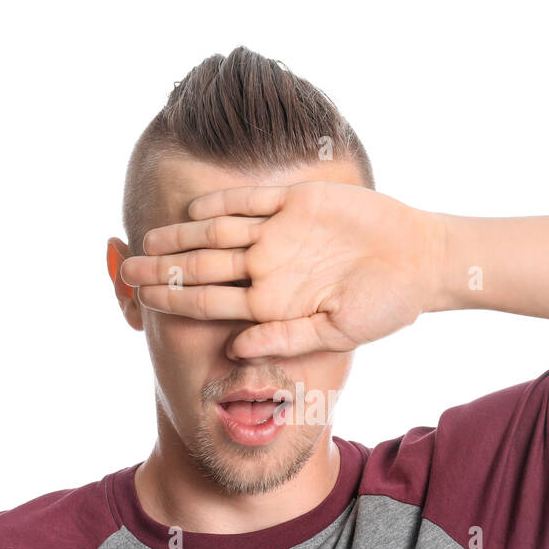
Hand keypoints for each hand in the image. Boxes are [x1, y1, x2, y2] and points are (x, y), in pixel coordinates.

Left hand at [119, 181, 445, 358]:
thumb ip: (285, 339)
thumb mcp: (337, 333)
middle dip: (164, 268)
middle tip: (127, 269)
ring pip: (217, 233)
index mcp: (272, 304)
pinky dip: (221, 203)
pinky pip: (250, 201)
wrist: (421, 260)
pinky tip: (192, 208)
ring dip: (181, 235)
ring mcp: (279, 235)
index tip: (137, 301)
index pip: (209, 302)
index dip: (172, 299)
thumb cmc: (384, 306)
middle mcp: (268, 269)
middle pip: (202, 267)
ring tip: (146, 238)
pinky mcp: (296, 203)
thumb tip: (236, 347)